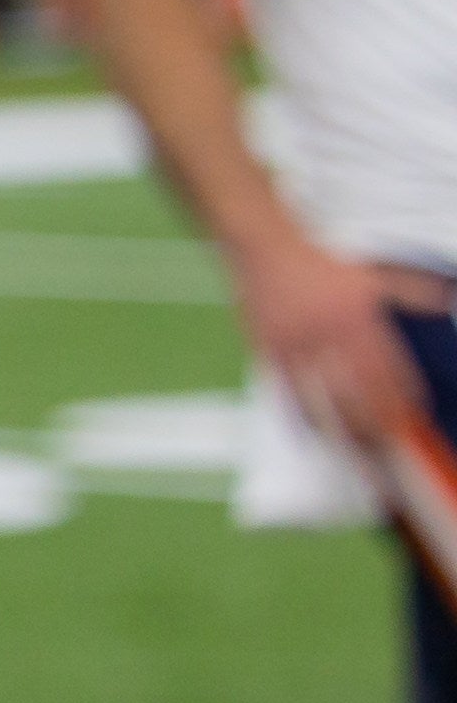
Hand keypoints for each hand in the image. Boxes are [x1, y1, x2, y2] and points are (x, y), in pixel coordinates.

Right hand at [235, 230, 437, 455]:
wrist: (264, 249)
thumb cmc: (317, 263)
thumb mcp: (372, 274)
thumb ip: (411, 291)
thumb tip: (448, 300)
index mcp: (357, 317)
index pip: (388, 368)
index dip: (403, 397)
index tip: (414, 418)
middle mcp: (330, 335)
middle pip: (359, 392)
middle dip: (377, 423)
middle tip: (390, 446)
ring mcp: (298, 348)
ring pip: (326, 399)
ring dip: (345, 429)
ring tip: (361, 453)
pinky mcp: (272, 354)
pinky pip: (291, 394)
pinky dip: (308, 419)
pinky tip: (321, 434)